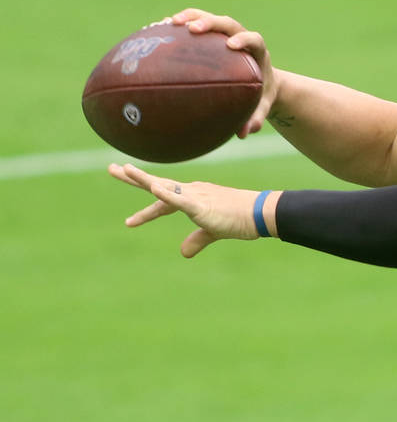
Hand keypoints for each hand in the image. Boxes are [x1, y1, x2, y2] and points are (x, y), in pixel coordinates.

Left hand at [109, 163, 267, 257]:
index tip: (129, 222)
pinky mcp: (202, 205)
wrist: (260, 214)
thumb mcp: (213, 231)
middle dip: (134, 178)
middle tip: (112, 168)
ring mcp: (195, 196)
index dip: (147, 212)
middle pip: (157, 184)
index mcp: (194, 197)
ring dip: (143, 179)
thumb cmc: (241, 219)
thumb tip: (183, 253)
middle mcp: (191, 192)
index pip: (164, 202)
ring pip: (164, 186)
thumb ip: (197, 239)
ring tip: (123, 169)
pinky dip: (166, 194)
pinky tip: (153, 188)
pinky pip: (180, 200)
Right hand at [170, 8, 278, 138]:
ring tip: (168, 23)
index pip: (253, 39)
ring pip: (207, 17)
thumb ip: (255, 118)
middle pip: (227, 23)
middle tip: (191, 29)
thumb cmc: (261, 95)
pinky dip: (176, 26)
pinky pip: (192, 24)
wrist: (261, 81)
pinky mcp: (210, 36)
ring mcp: (224, 34)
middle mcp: (241, 37)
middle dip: (210, 22)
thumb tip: (243, 133)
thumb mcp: (262, 107)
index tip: (231, 46)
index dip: (244, 39)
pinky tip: (155, 31)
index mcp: (258, 52)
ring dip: (189, 17)